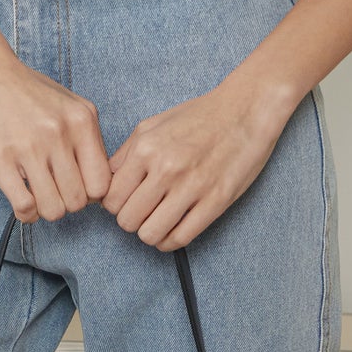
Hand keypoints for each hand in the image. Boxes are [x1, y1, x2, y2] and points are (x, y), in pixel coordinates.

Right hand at [0, 45, 112, 222]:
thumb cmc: (27, 89)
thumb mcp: (70, 104)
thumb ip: (88, 139)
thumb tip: (98, 183)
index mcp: (82, 120)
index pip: (102, 183)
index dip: (92, 194)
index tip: (79, 188)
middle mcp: (59, 134)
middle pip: (79, 201)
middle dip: (68, 203)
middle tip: (56, 192)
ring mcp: (29, 148)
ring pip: (54, 209)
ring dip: (47, 210)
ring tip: (39, 196)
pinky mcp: (0, 160)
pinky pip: (24, 206)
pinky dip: (26, 213)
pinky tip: (23, 201)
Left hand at [101, 72, 296, 250]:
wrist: (245, 110)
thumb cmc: (199, 116)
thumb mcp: (153, 124)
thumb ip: (125, 154)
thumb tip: (106, 182)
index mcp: (146, 148)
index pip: (111, 198)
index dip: (114, 205)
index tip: (125, 201)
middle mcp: (166, 169)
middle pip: (127, 220)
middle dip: (130, 220)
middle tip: (142, 211)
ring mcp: (192, 187)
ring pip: (150, 234)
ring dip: (150, 232)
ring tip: (157, 220)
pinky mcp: (215, 202)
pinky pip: (180, 238)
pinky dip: (170, 241)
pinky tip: (172, 229)